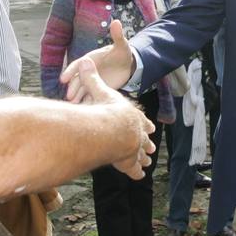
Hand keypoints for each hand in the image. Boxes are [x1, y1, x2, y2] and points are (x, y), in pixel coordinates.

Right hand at [60, 19, 135, 100]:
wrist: (127, 66)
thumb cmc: (123, 54)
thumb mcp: (122, 46)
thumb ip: (118, 36)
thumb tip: (116, 21)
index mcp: (90, 59)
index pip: (77, 64)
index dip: (70, 71)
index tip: (63, 79)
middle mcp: (88, 70)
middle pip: (77, 80)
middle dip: (73, 88)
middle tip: (69, 97)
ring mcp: (92, 81)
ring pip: (82, 90)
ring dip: (78, 98)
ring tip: (74, 107)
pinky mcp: (97, 90)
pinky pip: (90, 97)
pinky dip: (87, 104)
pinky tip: (84, 112)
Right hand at [68, 56, 155, 178]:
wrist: (112, 130)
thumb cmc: (106, 110)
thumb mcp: (98, 90)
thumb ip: (91, 78)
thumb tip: (84, 60)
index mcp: (133, 117)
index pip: (142, 121)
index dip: (145, 124)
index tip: (151, 126)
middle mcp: (137, 134)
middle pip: (144, 139)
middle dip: (147, 142)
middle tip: (151, 147)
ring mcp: (135, 149)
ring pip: (142, 155)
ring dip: (144, 158)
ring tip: (147, 162)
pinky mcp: (130, 164)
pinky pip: (135, 170)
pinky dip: (137, 173)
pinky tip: (139, 175)